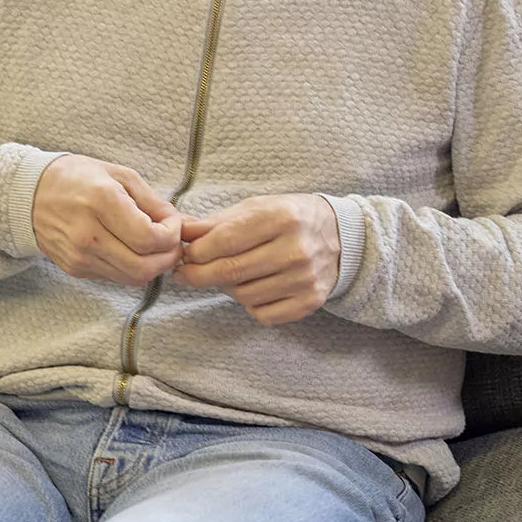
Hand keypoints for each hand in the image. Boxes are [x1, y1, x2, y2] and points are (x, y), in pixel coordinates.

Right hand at [31, 154, 183, 285]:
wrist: (30, 193)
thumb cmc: (78, 177)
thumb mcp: (120, 175)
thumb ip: (153, 202)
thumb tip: (181, 224)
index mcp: (102, 203)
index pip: (150, 238)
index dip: (172, 236)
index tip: (173, 224)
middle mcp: (88, 234)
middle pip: (144, 267)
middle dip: (168, 259)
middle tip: (172, 245)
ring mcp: (79, 256)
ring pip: (131, 278)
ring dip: (152, 267)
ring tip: (155, 248)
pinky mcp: (74, 268)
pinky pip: (114, 277)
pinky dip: (130, 268)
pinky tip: (131, 250)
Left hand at [174, 195, 340, 324]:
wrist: (340, 235)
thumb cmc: (290, 218)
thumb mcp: (256, 208)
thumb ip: (217, 222)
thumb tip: (180, 231)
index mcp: (281, 218)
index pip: (225, 241)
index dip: (196, 252)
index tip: (184, 255)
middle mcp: (296, 249)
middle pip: (230, 271)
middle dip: (198, 275)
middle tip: (184, 274)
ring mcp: (305, 279)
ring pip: (243, 296)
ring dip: (225, 288)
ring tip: (227, 275)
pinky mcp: (310, 302)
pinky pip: (262, 314)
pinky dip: (250, 304)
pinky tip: (254, 288)